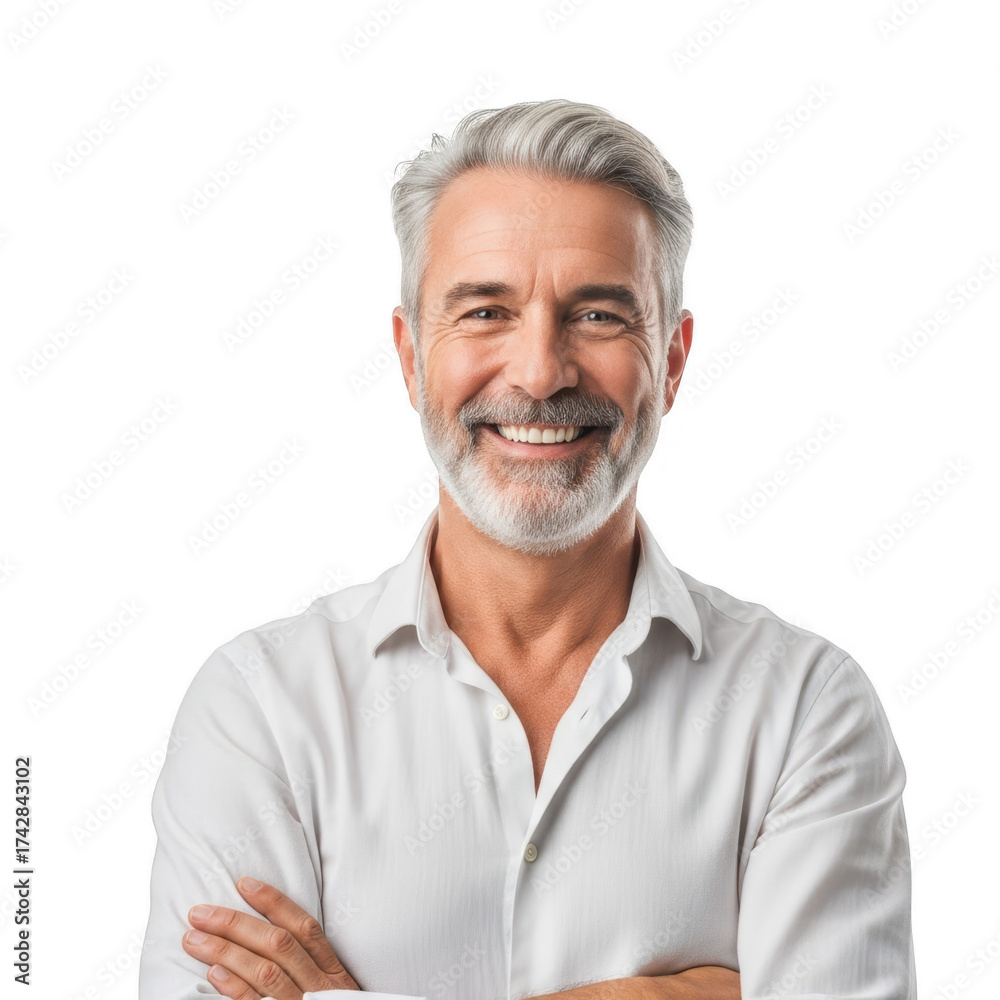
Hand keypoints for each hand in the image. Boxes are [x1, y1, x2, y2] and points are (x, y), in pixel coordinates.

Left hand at [182, 876, 358, 998]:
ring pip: (263, 971)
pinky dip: (235, 988)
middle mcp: (320, 987)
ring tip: (193, 939)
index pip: (304, 927)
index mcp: (334, 973)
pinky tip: (213, 975)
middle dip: (235, 924)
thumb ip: (311, 969)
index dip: (274, 903)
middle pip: (277, 944)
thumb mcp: (335, 995)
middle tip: (199, 912)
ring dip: (225, 951)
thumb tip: (266, 938)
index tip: (243, 883)